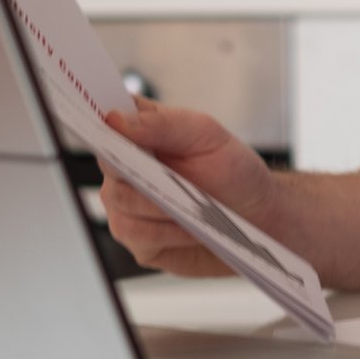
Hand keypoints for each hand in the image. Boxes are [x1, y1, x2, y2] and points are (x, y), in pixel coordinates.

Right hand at [99, 98, 281, 277]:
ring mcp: (127, 205)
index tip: (111, 124)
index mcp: (139, 133)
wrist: (257, 216)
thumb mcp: (206, 135)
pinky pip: (136, 235)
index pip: (105, 120)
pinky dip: (167, 231)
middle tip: (176, 178)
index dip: (102, 122)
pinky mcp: (138, 240)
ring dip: (160, 205)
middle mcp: (125, 168)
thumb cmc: (232, 170)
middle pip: (109, 165)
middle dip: (143, 172)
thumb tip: (114, 119)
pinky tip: (191, 227)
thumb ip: (162, 123)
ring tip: (194, 205)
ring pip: (120, 203)